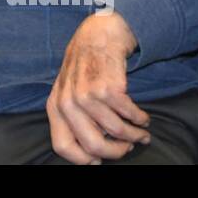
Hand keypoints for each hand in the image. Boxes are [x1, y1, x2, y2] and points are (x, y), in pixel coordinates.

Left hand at [46, 11, 149, 163]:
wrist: (98, 35)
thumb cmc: (85, 68)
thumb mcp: (68, 92)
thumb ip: (74, 119)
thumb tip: (92, 155)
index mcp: (55, 106)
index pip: (63, 146)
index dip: (83, 159)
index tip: (99, 161)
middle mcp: (67, 102)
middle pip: (93, 145)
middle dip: (116, 152)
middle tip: (128, 148)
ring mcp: (87, 94)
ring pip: (117, 131)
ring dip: (135, 135)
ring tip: (141, 133)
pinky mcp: (109, 87)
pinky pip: (130, 115)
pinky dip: (140, 119)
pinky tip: (142, 117)